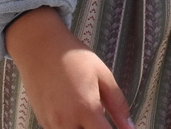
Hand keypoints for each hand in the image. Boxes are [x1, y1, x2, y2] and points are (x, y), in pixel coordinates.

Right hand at [6, 8, 132, 128]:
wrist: (40, 48)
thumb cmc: (75, 58)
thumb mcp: (103, 75)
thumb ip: (118, 104)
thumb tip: (130, 126)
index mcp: (86, 109)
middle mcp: (66, 122)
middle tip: (102, 119)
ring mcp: (52, 124)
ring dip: (83, 128)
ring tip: (88, 114)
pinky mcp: (42, 121)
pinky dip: (70, 126)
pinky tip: (74, 112)